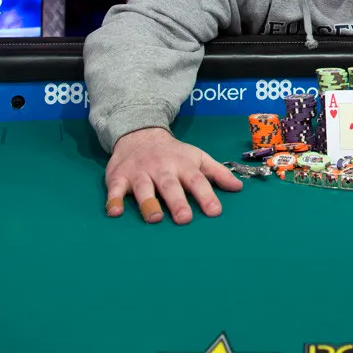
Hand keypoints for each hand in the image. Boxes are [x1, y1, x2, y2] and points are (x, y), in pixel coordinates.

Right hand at [104, 127, 242, 223]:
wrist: (140, 133)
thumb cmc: (173, 153)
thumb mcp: (197, 157)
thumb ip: (217, 173)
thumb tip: (239, 188)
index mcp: (182, 165)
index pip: (197, 180)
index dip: (206, 196)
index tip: (215, 211)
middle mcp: (161, 168)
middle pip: (170, 185)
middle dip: (177, 202)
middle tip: (185, 219)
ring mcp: (139, 173)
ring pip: (143, 188)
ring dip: (148, 203)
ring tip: (155, 218)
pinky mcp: (118, 177)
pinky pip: (114, 189)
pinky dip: (113, 200)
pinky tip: (114, 212)